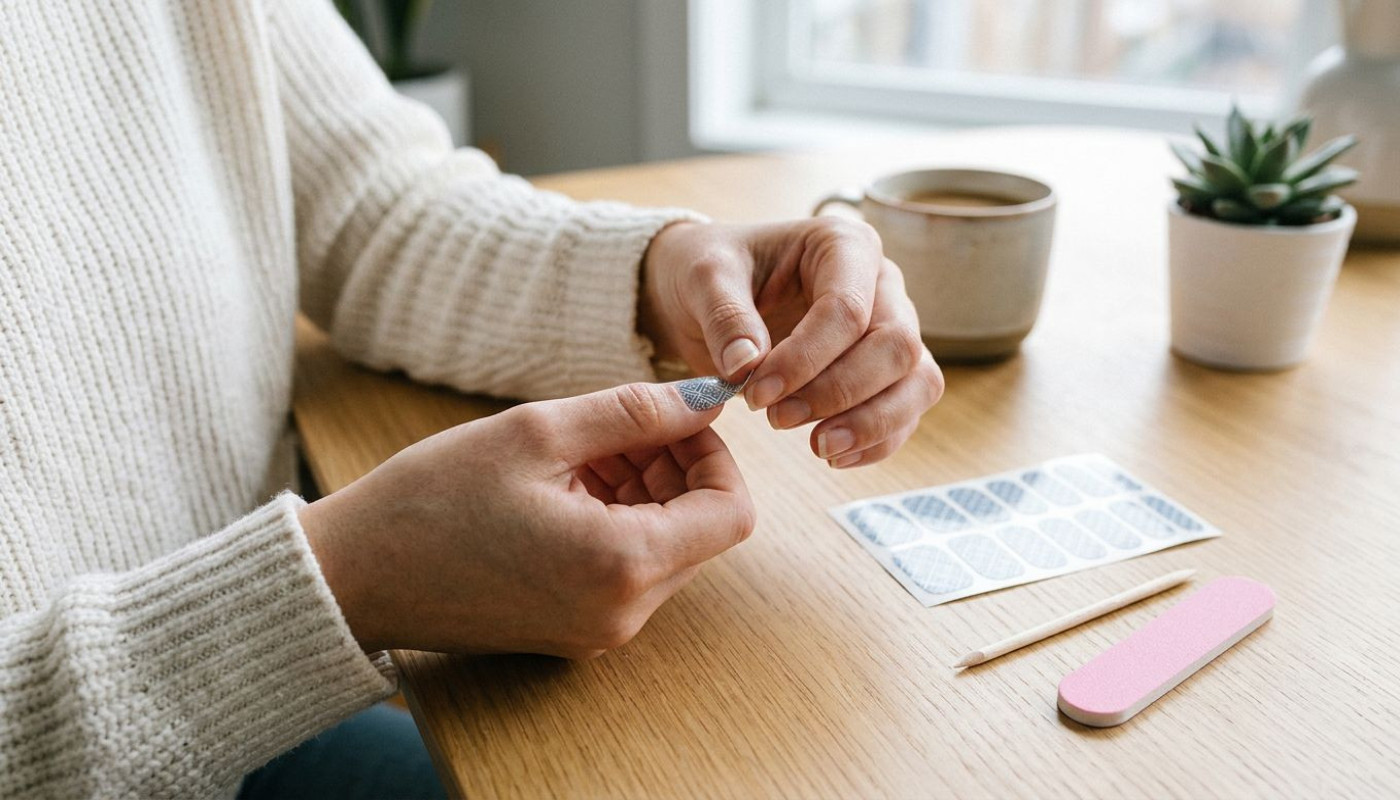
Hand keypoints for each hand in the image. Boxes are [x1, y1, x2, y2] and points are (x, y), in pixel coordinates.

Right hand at [299, 381, 754, 658]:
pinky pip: (625, 569)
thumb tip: (706, 398)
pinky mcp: (573, 632)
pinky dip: (617, 521)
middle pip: (701, 531)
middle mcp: (622, 614)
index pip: (731, 512)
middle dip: (676, 467)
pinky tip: (566, 484)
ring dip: (645, 491)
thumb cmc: (432, 498)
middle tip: (621, 424)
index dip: (716, 454)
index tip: (678, 417)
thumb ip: (635, 412)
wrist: (352, 575)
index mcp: (622, 566)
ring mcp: (598, 631)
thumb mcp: (538, 432)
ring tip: (584, 450)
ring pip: (665, 548)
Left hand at [640, 218, 943, 467]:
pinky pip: (908, 409)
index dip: (805, 360)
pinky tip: (834, 455)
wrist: (710, 292)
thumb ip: (725, 316)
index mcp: (843, 244)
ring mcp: (893, 326)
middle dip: (839, 392)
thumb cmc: (712, 274)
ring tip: (818, 448)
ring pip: (918, 381)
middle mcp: (881, 282)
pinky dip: (878, 440)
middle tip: (777, 420)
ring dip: (873, 423)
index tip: (755, 394)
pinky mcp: (888, 370)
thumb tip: (747, 366)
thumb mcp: (703, 279)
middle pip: (896, 346)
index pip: (848, 309)